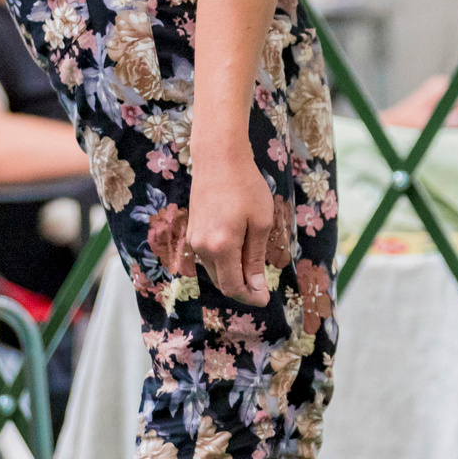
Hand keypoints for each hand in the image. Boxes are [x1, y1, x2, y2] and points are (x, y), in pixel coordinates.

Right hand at [186, 147, 277, 306]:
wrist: (219, 159)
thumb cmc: (246, 187)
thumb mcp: (261, 223)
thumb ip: (255, 258)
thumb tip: (255, 287)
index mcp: (221, 247)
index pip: (232, 286)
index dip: (250, 297)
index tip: (265, 299)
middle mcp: (202, 248)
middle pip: (221, 282)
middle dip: (242, 288)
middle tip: (263, 286)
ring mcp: (194, 240)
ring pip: (214, 270)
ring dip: (233, 274)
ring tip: (254, 266)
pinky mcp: (192, 231)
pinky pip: (209, 257)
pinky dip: (224, 261)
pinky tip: (240, 251)